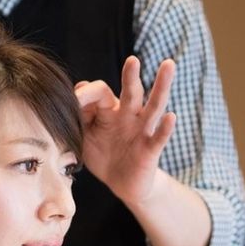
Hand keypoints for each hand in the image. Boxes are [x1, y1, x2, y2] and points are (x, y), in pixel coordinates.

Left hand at [74, 55, 176, 209]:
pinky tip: (171, 117)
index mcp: (110, 110)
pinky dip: (166, 128)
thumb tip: (76, 90)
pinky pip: (159, 138)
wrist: (121, 184)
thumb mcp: (85, 135)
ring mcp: (142, 131)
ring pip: (153, 106)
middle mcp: (129, 115)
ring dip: (161, 86)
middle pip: (131, 91)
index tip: (73, 101)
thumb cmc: (103, 155)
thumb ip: (80, 116)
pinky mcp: (151, 150)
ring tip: (168, 65)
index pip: (99, 92)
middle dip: (131, 76)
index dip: (86, 94)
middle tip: (132, 61)